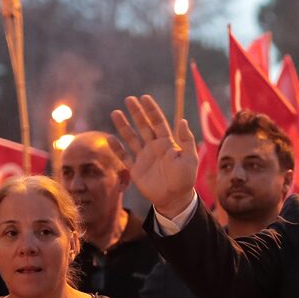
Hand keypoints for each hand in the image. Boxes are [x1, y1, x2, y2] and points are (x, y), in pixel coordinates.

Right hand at [110, 95, 198, 216]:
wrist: (175, 199)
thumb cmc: (185, 180)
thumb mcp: (189, 159)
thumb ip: (186, 141)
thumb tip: (182, 120)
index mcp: (167, 143)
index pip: (158, 122)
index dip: (152, 110)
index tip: (144, 98)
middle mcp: (154, 147)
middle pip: (143, 126)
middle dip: (137, 113)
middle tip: (129, 99)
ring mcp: (144, 157)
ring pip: (131, 138)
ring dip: (123, 126)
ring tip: (115, 113)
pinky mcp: (136, 170)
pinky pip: (124, 156)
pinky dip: (117, 148)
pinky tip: (109, 138)